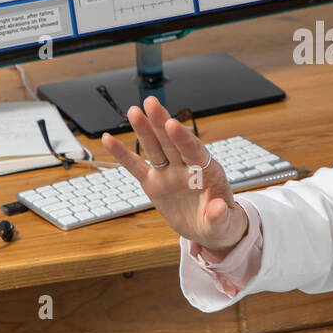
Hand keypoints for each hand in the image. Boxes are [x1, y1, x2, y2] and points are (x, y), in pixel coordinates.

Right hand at [100, 96, 248, 252]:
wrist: (209, 229)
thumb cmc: (221, 222)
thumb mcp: (223, 224)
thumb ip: (219, 216)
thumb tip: (217, 208)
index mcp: (208, 171)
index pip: (194, 151)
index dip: (183, 138)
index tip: (172, 124)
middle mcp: (186, 167)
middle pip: (172, 141)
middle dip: (161, 122)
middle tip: (151, 103)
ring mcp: (169, 173)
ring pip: (155, 148)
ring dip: (144, 129)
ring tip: (134, 111)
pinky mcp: (154, 183)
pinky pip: (136, 167)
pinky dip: (122, 155)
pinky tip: (109, 140)